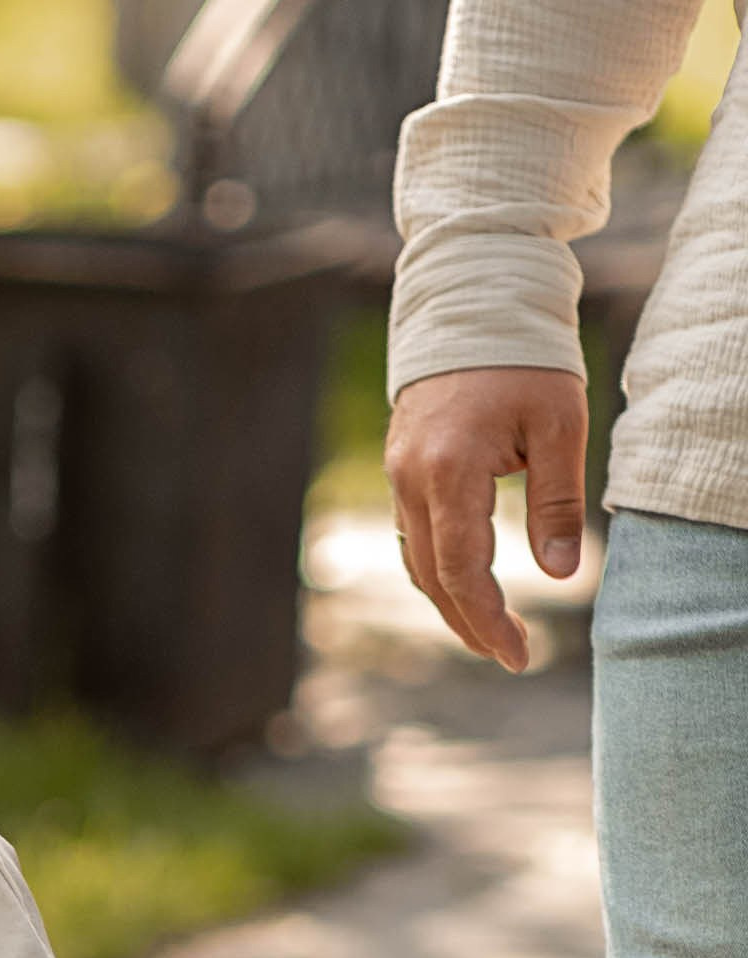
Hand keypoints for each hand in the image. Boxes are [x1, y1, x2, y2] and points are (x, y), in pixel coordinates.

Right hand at [386, 366, 587, 672]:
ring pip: (417, 560)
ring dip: (450, 603)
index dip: (489, 621)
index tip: (519, 655)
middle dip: (470, 624)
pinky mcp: (400, 468)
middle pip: (433, 577)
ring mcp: (398, 474)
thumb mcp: (559, 428)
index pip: (464, 571)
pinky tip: (465, 586)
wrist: (472, 302)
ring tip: (489, 632)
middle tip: (511, 655)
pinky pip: (413, 535)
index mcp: (450, 470)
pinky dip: (438, 569)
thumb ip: (557, 502)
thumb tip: (560, 575)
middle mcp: (410, 478)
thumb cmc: (525, 361)